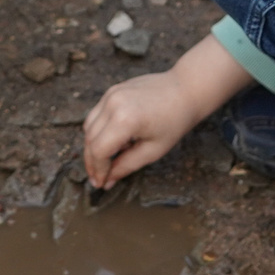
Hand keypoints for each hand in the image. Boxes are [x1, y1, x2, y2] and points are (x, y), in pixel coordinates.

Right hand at [81, 72, 208, 187]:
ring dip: (93, 146)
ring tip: (109, 160)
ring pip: (89, 126)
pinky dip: (99, 130)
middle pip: (90, 139)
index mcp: (124, 120)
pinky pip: (96, 114)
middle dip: (92, 161)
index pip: (98, 151)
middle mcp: (112, 104)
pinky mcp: (112, 91)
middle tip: (99, 178)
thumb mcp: (153, 151)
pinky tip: (116, 140)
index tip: (101, 184)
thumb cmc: (174, 121)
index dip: (98, 170)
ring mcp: (110, 94)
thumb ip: (126, 166)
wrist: (185, 90)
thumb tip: (107, 181)